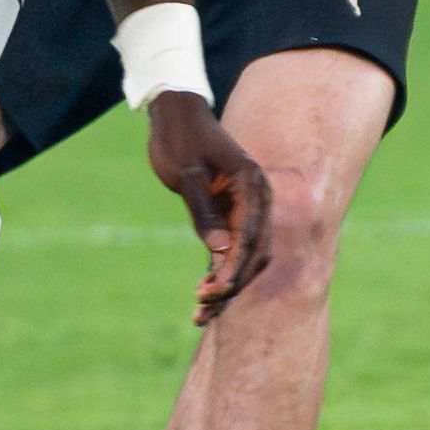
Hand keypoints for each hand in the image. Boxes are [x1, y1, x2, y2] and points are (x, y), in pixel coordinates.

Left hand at [145, 93, 270, 321]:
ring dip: (226, 285)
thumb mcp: (186, 174)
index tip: (216, 290)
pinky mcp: (228, 216)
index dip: (235, 265)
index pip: (251, 234)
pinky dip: (218, 273)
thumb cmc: (179, 139)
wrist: (174, 116)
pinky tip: (202, 296)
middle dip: (232, 282)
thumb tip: (221, 251)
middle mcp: (256, 199)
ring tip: (201, 314)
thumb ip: (203, 212)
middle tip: (203, 307)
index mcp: (252, 184)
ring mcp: (244, 209)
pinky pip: (230, 250)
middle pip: (254, 252)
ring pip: (244, 256)